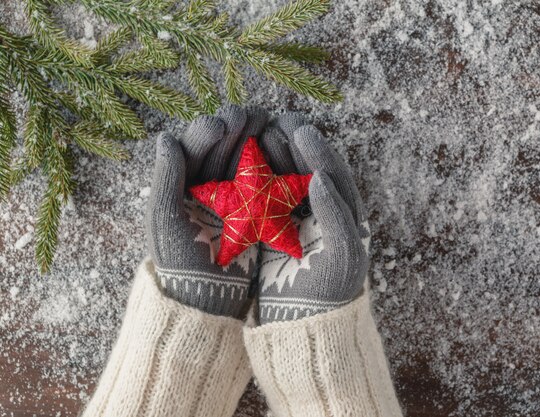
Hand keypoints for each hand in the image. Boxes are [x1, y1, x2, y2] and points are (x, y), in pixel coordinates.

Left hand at [146, 105, 267, 317]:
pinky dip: (277, 162)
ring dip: (259, 139)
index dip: (207, 132)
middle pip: (222, 146)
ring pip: (246, 158)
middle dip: (237, 127)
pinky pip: (267, 179)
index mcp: (181, 185)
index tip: (222, 126)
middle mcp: (207, 186)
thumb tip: (165, 137)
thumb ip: (164, 180)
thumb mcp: (165, 223)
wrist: (210, 304)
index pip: (193, 148)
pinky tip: (287, 149)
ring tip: (273, 124)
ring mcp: (235, 196)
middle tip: (254, 115)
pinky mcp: (259, 209)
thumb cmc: (181, 266)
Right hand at [256, 114, 370, 322]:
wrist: (303, 327)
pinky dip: (251, 178)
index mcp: (344, 211)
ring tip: (254, 134)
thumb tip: (322, 176)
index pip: (332, 171)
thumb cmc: (330, 293)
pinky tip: (237, 163)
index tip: (300, 130)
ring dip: (270, 155)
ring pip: (283, 177)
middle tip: (273, 123)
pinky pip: (261, 195)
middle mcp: (320, 210)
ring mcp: (293, 217)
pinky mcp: (269, 228)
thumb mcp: (343, 254)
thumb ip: (336, 213)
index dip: (317, 149)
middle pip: (307, 167)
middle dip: (292, 144)